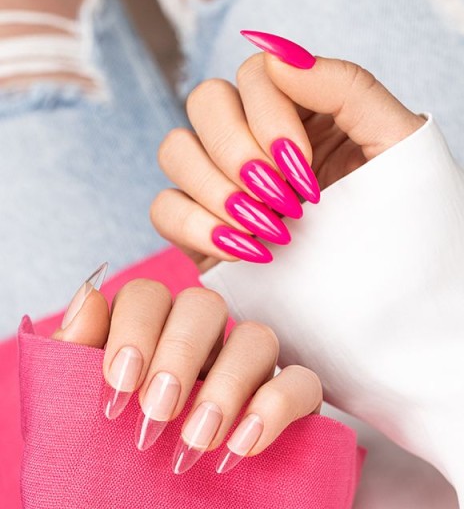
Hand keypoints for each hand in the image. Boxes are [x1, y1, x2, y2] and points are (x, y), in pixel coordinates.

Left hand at [52, 264, 321, 473]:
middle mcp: (204, 343)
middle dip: (179, 354)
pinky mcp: (292, 399)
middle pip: (205, 304)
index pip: (148, 295)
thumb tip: (87, 294)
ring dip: (227, 384)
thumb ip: (75, 351)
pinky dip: (274, 407)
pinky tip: (242, 446)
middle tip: (157, 413)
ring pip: (257, 336)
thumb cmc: (117, 459)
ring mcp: (250, 367)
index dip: (133, 329)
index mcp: (154, 335)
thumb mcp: (83, 407)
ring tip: (198, 441)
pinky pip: (302, 381)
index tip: (119, 389)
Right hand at [150, 31, 424, 270]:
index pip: (254, 75)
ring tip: (267, 227)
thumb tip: (280, 56)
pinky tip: (243, 250)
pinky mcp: (198, 226)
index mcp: (296, 108)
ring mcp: (219, 180)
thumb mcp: (391, 140)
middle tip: (281, 198)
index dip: (270, 119)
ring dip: (218, 190)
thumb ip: (345, 86)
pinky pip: (164, 208)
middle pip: (205, 101)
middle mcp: (251, 136)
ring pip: (175, 150)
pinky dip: (196, 227)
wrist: (380, 282)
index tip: (303, 169)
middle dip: (239, 152)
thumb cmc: (393, 211)